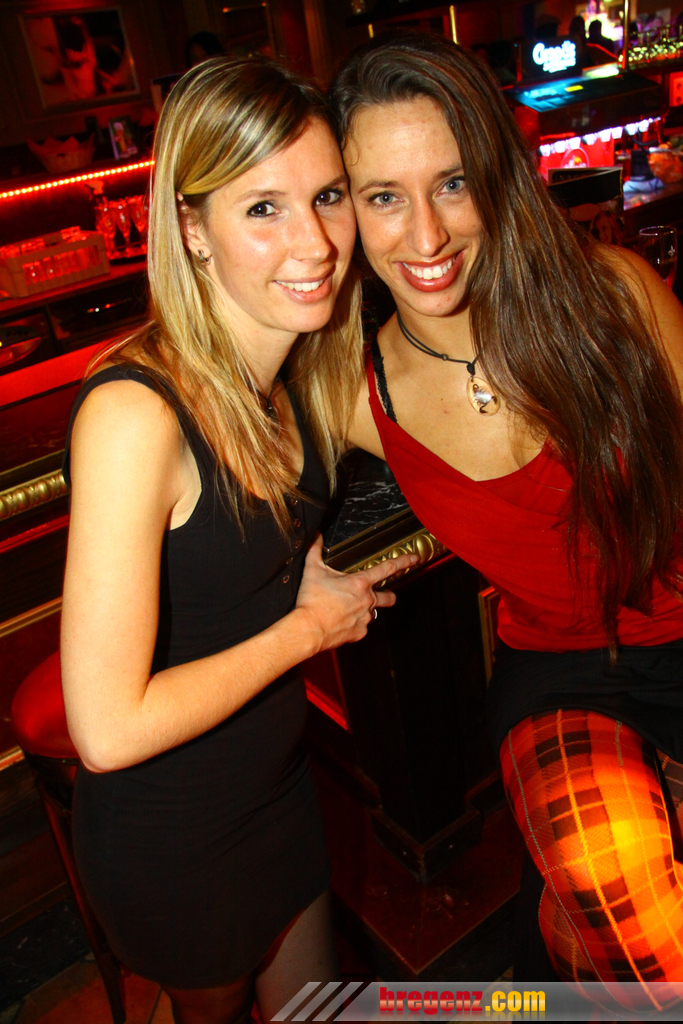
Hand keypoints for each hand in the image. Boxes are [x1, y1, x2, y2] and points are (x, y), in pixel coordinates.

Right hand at [295, 535, 418, 651]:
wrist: (308, 629)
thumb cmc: (311, 600)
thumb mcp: (312, 571)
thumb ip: (315, 550)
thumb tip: (315, 534)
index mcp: (360, 583)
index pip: (387, 568)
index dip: (404, 561)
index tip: (414, 558)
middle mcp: (367, 600)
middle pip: (389, 597)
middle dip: (388, 595)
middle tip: (379, 595)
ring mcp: (365, 618)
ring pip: (373, 613)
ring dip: (366, 610)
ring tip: (348, 609)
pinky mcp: (359, 633)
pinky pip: (361, 627)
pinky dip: (354, 624)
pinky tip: (341, 622)